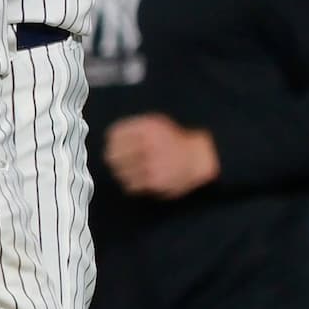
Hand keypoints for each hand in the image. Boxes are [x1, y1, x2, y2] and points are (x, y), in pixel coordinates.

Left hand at [102, 112, 220, 196]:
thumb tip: (109, 139)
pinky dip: (131, 183)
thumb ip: (132, 128)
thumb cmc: (174, 139)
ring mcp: (150, 164)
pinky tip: (138, 179)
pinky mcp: (154, 181)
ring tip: (129, 170)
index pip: (114, 135)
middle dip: (113, 159)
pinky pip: (131, 185)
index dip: (111, 142)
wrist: (198, 157)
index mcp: (146, 128)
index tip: (112, 146)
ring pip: (120, 172)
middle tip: (116, 161)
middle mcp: (147, 145)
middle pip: (113, 155)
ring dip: (121, 172)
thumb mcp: (155, 123)